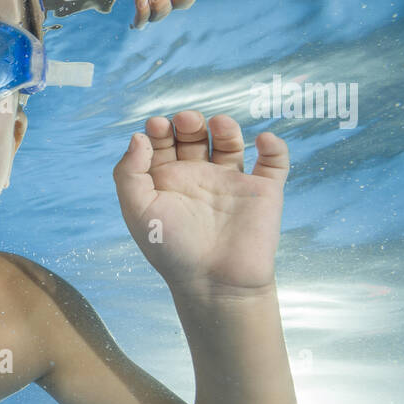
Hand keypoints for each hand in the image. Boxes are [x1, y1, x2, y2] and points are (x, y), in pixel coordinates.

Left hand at [112, 112, 288, 294]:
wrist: (214, 282)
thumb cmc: (171, 250)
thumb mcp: (138, 211)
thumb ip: (129, 173)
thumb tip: (138, 136)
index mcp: (167, 182)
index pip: (161, 144)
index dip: (159, 129)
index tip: (157, 126)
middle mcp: (198, 178)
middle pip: (194, 136)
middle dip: (189, 122)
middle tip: (186, 121)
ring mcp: (231, 183)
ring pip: (230, 143)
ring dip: (226, 127)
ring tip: (220, 125)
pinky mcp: (263, 192)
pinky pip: (274, 163)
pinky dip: (274, 147)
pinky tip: (263, 141)